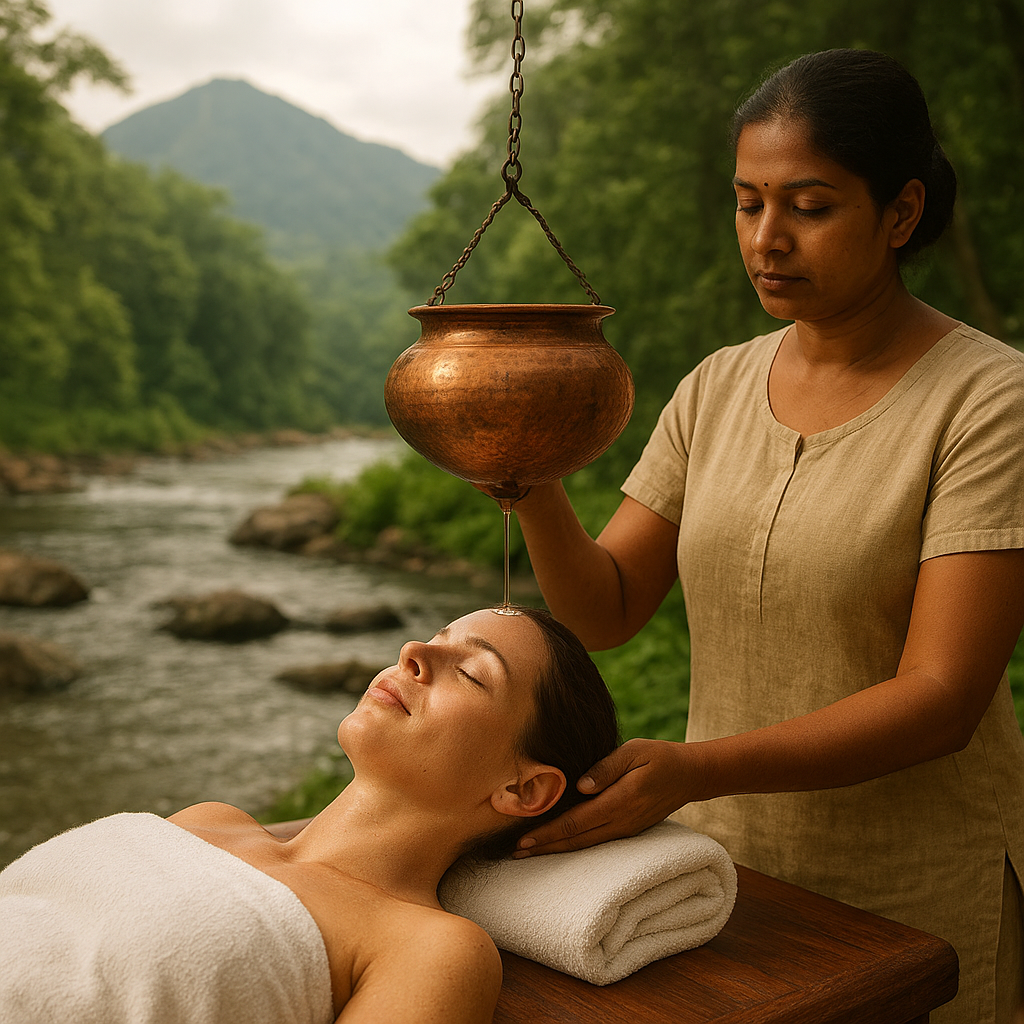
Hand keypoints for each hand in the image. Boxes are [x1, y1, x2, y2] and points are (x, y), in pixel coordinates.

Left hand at [513, 738, 697, 856]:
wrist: (690, 775)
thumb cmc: (658, 756)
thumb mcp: (633, 751)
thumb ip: (607, 767)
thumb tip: (580, 785)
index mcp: (620, 801)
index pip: (576, 822)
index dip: (548, 833)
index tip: (524, 840)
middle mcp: (622, 821)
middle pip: (576, 840)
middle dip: (544, 847)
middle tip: (514, 853)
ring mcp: (626, 829)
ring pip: (586, 845)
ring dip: (557, 849)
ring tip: (530, 853)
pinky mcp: (628, 829)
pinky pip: (597, 841)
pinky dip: (574, 845)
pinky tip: (559, 844)